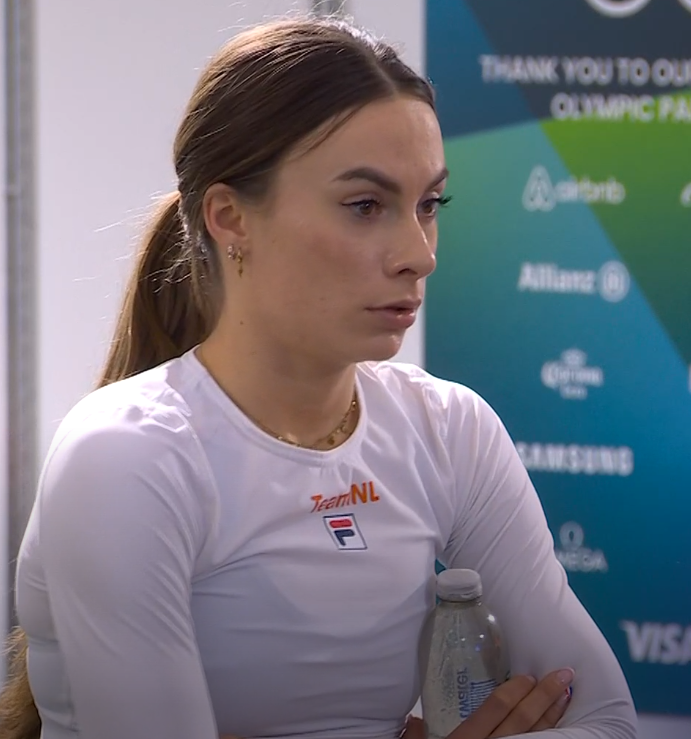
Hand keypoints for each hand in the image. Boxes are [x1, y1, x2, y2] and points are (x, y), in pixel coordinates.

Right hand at [403, 668, 573, 738]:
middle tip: (565, 675)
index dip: (515, 689)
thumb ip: (415, 736)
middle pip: (522, 719)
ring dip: (553, 717)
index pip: (496, 706)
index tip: (529, 675)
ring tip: (566, 698)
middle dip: (545, 696)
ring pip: (536, 737)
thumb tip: (414, 719)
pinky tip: (559, 732)